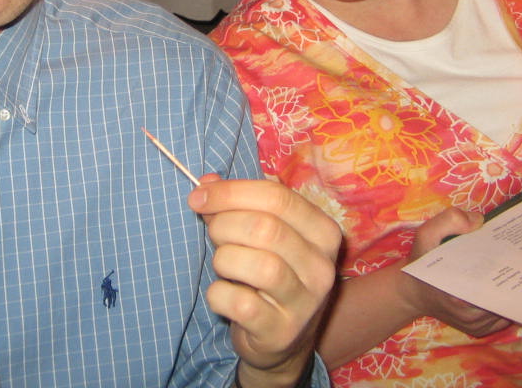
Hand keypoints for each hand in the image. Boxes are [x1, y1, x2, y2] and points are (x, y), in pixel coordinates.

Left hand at [188, 174, 340, 387]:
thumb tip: (206, 183)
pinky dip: (219, 294)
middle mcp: (322, 265)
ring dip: (224, 259)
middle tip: (213, 234)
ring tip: (223, 265)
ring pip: (259, 265)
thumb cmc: (270, 273)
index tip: (199, 196)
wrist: (283, 338)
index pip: (277, 196)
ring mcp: (305, 302)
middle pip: (266, 228)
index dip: (231, 192)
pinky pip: (241, 303)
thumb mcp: (263, 233)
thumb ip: (238, 203)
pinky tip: (222, 294)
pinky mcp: (282, 331)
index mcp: (323, 230)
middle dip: (224, 225)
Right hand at [402, 208, 511, 337]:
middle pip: (504, 297)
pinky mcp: (478, 330)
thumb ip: (448, 221)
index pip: (496, 283)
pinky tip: (501, 285)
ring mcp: (476, 326)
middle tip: (514, 259)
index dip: (506, 268)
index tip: (510, 252)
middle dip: (511, 279)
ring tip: (511, 271)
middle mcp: (470, 315)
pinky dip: (504, 303)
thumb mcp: (425, 235)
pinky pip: (502, 319)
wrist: (410, 291)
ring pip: (505, 309)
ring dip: (509, 291)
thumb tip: (479, 221)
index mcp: (459, 295)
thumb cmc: (419, 263)